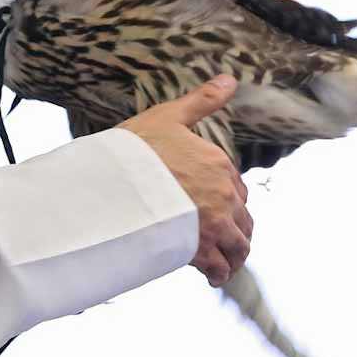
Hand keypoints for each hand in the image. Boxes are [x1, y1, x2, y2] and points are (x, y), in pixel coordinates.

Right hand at [118, 75, 252, 286]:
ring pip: (238, 245)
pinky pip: (220, 267)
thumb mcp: (169, 117)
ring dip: (233, 255)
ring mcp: (215, 223)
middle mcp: (224, 194)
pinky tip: (212, 277)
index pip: (237, 189)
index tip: (216, 211)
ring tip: (223, 264)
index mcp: (219, 163)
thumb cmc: (135, 149)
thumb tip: (230, 79)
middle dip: (235, 232)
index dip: (229, 203)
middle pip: (242, 220)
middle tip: (222, 243)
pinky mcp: (200, 248)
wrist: (114, 182)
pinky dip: (220, 274)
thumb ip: (202, 101)